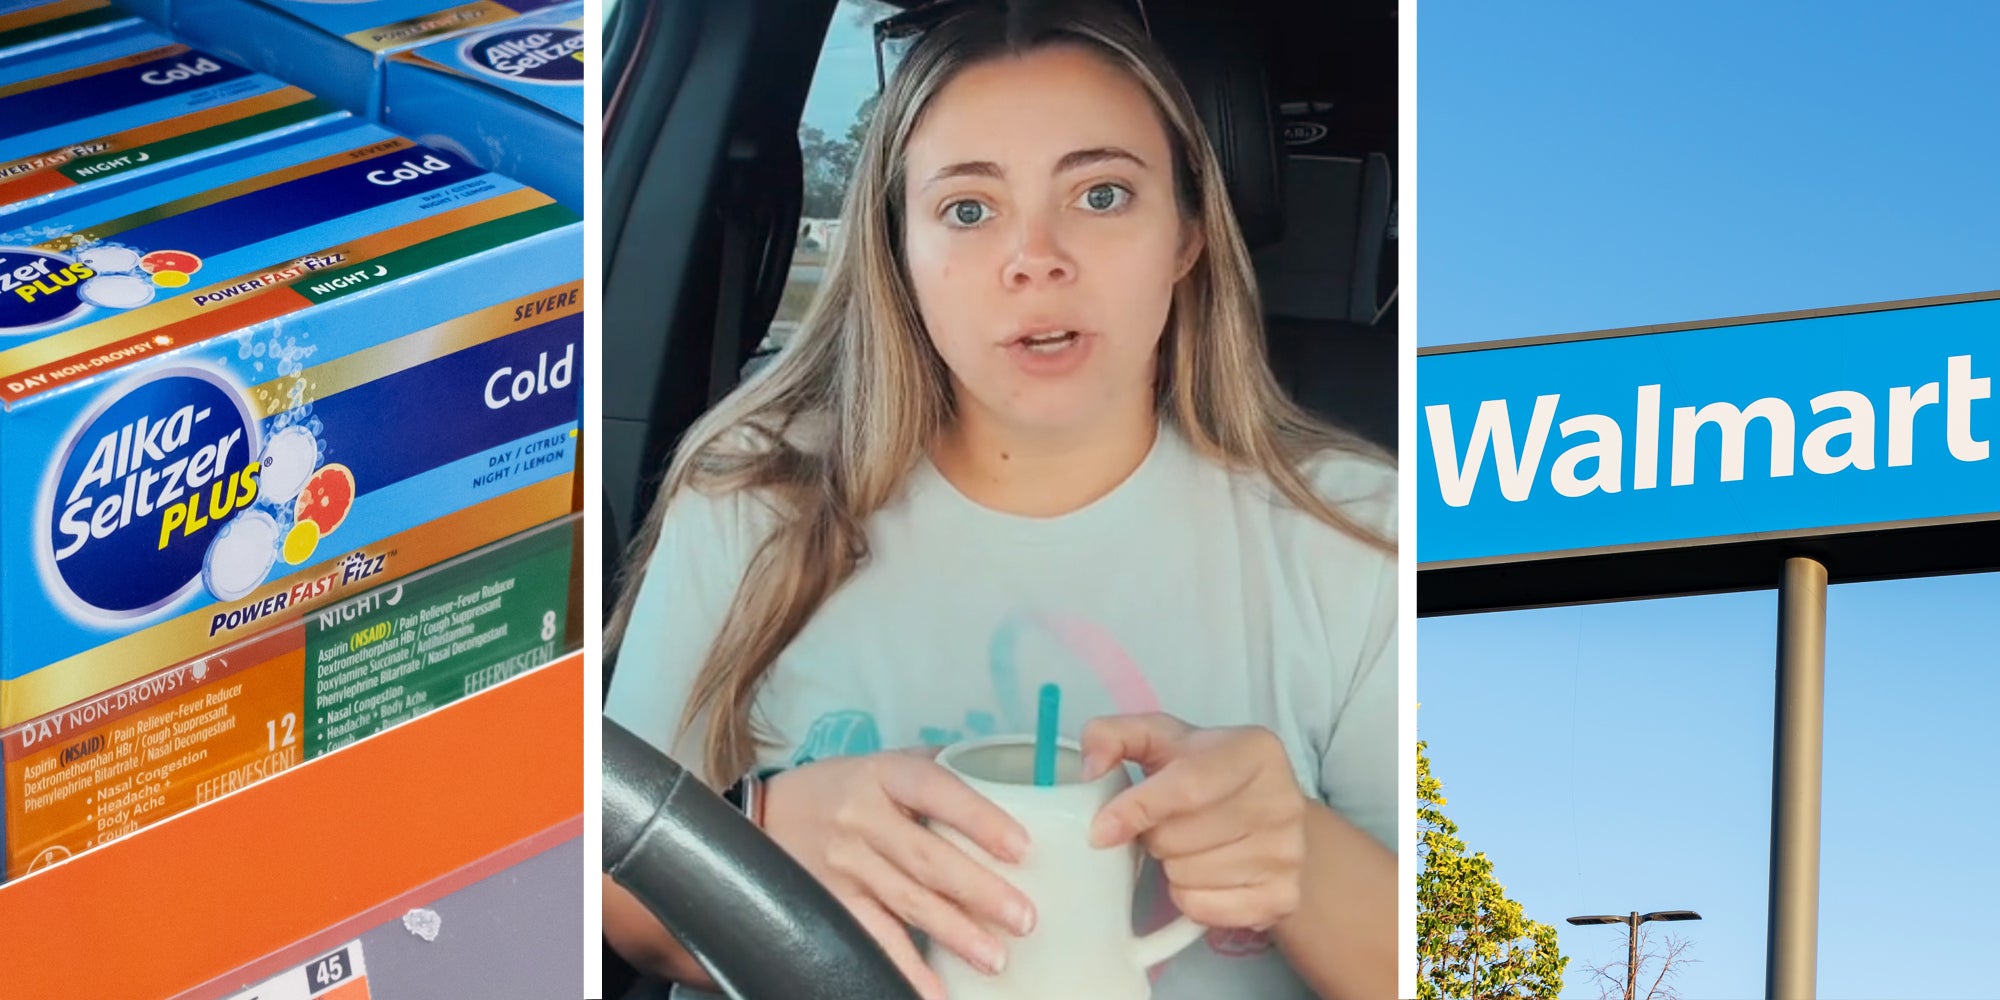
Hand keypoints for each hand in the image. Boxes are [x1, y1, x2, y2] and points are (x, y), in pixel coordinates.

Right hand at [762, 750, 1038, 998]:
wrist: (765, 814)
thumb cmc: (840, 789)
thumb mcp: (881, 764)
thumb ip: (934, 770)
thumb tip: (1007, 781)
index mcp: (884, 775)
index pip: (937, 790)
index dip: (980, 819)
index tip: (1020, 848)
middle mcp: (862, 818)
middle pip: (927, 858)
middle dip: (979, 891)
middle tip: (1023, 917)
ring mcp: (845, 864)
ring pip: (907, 903)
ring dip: (955, 933)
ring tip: (995, 957)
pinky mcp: (831, 903)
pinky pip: (874, 938)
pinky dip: (906, 968)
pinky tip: (935, 990)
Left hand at [1081, 713, 1307, 931]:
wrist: (1268, 812)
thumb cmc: (1205, 772)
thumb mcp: (1160, 738)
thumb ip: (1112, 734)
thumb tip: (1091, 767)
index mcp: (1255, 751)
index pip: (1189, 787)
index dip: (1137, 810)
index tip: (1101, 830)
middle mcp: (1283, 800)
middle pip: (1180, 839)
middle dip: (1154, 837)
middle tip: (1166, 825)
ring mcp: (1290, 853)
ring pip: (1188, 877)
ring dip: (1171, 867)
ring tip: (1189, 845)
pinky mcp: (1284, 896)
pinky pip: (1206, 911)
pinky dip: (1189, 899)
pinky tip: (1203, 874)